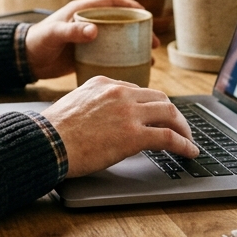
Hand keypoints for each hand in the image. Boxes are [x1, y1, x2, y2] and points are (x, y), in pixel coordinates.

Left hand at [24, 0, 158, 79]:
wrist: (26, 60)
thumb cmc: (37, 42)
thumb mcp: (54, 34)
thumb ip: (72, 31)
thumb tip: (94, 31)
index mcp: (83, 10)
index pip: (112, 2)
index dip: (130, 6)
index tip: (146, 14)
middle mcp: (89, 23)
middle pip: (121, 22)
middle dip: (140, 30)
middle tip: (154, 44)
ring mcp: (90, 39)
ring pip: (119, 40)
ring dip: (134, 48)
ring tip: (149, 60)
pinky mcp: (88, 55)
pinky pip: (110, 55)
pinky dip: (123, 61)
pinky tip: (133, 72)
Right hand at [42, 77, 197, 177]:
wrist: (47, 142)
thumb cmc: (54, 131)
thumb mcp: (76, 105)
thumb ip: (96, 106)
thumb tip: (107, 121)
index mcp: (105, 84)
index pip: (139, 91)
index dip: (153, 106)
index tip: (159, 117)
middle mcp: (119, 93)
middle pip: (160, 99)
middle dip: (174, 114)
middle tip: (180, 128)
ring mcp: (128, 112)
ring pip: (170, 113)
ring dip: (183, 129)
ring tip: (188, 141)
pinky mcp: (133, 135)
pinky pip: (168, 137)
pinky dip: (184, 144)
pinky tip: (190, 153)